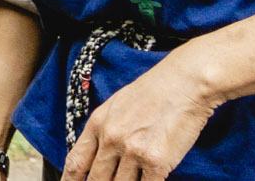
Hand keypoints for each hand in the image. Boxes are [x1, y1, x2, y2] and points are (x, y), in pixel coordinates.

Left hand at [61, 53, 219, 180]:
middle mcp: (111, 139)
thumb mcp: (116, 107)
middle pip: (96, 179)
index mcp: (97, 124)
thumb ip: (104, 131)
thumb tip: (98, 154)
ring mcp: (133, 152)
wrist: (183, 84)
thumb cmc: (153, 93)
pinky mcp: (157, 162)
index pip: (76, 162)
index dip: (71, 180)